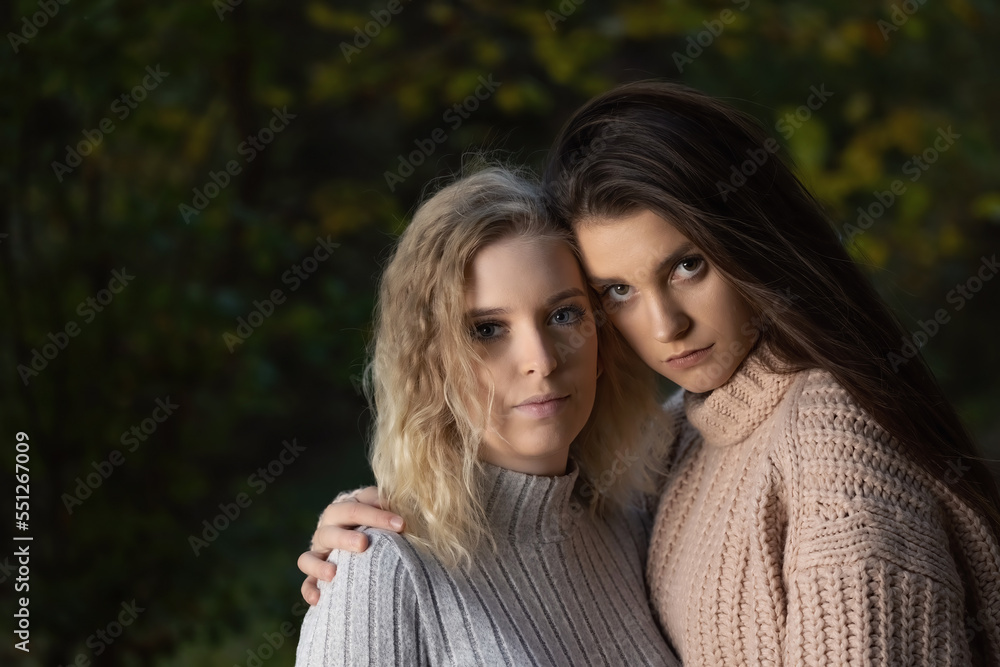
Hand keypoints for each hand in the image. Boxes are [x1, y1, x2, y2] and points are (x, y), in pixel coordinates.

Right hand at [297, 486, 403, 604]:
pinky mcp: (315, 576)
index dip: (378, 514)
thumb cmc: (389, 531)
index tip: (401, 525)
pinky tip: (319, 599)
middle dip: (346, 535)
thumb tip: (405, 519)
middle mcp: (330, 526)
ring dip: (320, 563)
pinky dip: (309, 591)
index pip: (358, 504)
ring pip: (309, 556)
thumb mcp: (392, 519)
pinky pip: (306, 584)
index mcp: (348, 507)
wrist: (374, 553)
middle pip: (329, 528)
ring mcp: (320, 552)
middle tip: (363, 545)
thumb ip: (396, 514)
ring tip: (334, 573)